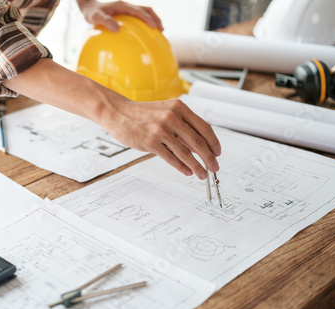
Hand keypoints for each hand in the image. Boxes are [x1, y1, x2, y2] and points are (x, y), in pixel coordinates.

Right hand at [4, 59, 219, 179]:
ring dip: (197, 166)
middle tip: (214, 168)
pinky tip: (187, 172)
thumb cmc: (141, 114)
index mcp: (179, 108)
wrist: (117, 112)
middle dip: (209, 158)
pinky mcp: (150, 142)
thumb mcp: (164, 112)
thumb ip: (181, 125)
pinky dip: (182, 167)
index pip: (204, 127)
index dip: (214, 143)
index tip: (217, 153)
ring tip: (202, 174)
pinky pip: (171, 158)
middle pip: (199, 142)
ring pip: (186, 153)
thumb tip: (198, 146)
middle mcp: (172, 117)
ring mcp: (161, 130)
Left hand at [77, 0, 162, 31]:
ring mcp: (127, 9)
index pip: (139, 11)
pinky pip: (138, 18)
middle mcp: (127, 5)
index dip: (148, 18)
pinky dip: (145, 24)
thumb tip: (117, 29)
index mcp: (122, 5)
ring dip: (152, 20)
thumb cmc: (91, 12)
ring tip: (158, 32)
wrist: (88, 6)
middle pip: (146, 9)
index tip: (155, 27)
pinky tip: (145, 35)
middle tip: (161, 30)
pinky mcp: (126, 14)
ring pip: (144, 12)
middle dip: (155, 18)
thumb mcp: (95, 17)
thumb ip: (105, 22)